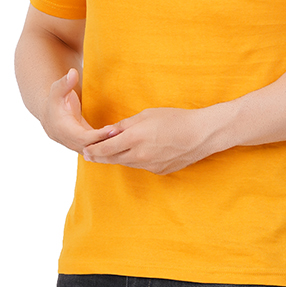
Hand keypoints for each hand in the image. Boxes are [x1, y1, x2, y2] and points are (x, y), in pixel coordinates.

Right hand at [40, 68, 121, 153]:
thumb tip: (73, 72)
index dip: (98, 135)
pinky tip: (122, 142)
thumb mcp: (57, 89)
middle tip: (126, 137)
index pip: (82, 137)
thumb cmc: (55, 99)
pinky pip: (96, 150)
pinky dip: (107, 147)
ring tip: (127, 140)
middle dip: (107, 143)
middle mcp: (68, 141)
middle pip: (90, 148)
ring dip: (109, 148)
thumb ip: (66, 82)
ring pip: (94, 152)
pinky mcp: (83, 146)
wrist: (49, 113)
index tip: (113, 130)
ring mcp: (75, 146)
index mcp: (62, 129)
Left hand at [80, 106, 219, 174]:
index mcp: (133, 139)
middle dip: (99, 157)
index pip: (104, 149)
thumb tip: (109, 132)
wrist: (201, 135)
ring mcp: (149, 166)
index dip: (92, 151)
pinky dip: (135, 160)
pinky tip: (136, 153)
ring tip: (109, 153)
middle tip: (89, 155)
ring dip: (117, 158)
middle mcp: (138, 156)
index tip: (84, 150)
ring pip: (126, 163)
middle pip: (112, 159)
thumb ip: (125, 125)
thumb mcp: (147, 115)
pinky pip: (141, 166)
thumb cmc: (175, 119)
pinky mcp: (159, 171)